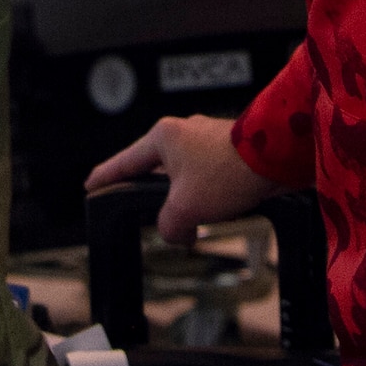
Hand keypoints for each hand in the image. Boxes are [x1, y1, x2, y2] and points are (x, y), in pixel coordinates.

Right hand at [84, 113, 275, 244]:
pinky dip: (207, 198)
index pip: (126, 162)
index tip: (92, 185)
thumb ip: (169, 225)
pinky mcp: (228, 151)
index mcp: (163, 138)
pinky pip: (207, 178)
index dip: (106, 177)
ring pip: (185, 177)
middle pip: (158, 171)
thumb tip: (177, 232)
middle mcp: (183, 133)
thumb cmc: (227, 171)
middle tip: (151, 215)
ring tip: (193, 224)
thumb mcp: (185, 208)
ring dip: (188, 202)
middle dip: (158, 199)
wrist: (274, 156)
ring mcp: (207, 140)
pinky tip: (217, 213)